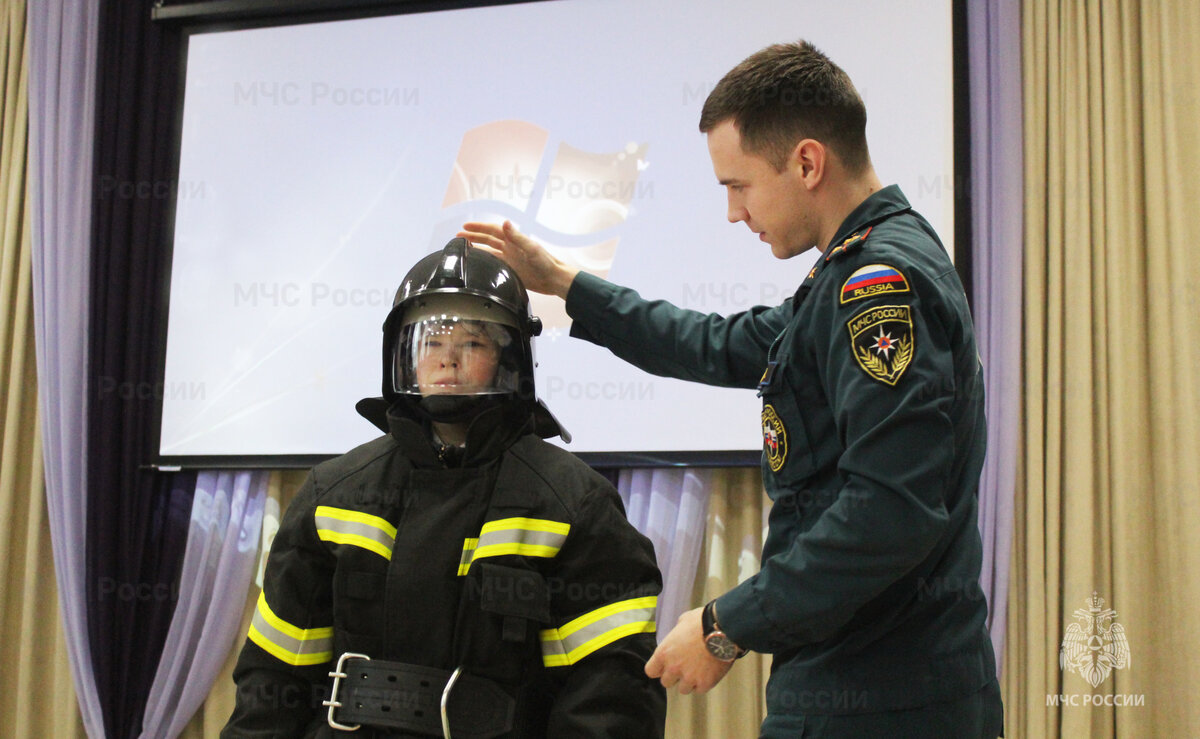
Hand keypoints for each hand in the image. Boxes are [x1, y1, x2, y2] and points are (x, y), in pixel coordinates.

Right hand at [457, 220, 578, 297]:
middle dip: (474, 236)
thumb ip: (517, 236)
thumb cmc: (546, 262)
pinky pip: (494, 264)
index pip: (492, 230)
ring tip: (464, 247)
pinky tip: (477, 263)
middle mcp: (510, 247)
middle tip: (459, 236)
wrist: (553, 279)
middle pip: (488, 239)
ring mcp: (510, 258)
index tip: (465, 226)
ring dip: (477, 248)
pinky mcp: (511, 270)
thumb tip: (505, 222)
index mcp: (514, 239)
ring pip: (489, 251)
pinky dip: (484, 261)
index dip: (479, 227)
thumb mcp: (531, 248)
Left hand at [644, 606, 734, 693]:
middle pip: (666, 682)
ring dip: (689, 681)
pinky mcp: (705, 683)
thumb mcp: (682, 622)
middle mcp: (673, 668)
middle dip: (674, 676)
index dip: (658, 669)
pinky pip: (700, 689)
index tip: (665, 666)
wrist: (723, 629)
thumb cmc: (702, 622)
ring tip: (698, 669)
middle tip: (685, 667)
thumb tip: (678, 636)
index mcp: (664, 653)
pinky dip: (703, 683)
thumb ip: (676, 635)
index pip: (651, 671)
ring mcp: (689, 678)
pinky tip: (708, 672)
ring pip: (683, 689)